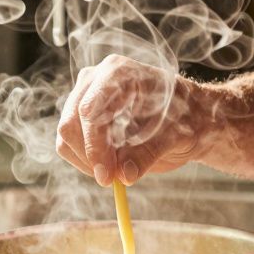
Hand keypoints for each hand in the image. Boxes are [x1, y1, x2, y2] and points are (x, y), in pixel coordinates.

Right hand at [56, 54, 209, 185]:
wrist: (187, 118)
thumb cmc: (185, 119)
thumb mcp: (174, 137)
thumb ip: (148, 154)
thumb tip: (125, 175)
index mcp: (120, 73)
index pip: (91, 109)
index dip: (94, 145)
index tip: (108, 176)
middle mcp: (96, 79)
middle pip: (72, 121)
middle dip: (90, 156)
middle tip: (111, 181)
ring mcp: (85, 95)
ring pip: (67, 135)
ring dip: (87, 161)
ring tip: (117, 172)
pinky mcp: (80, 115)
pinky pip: (67, 143)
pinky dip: (84, 161)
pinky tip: (109, 166)